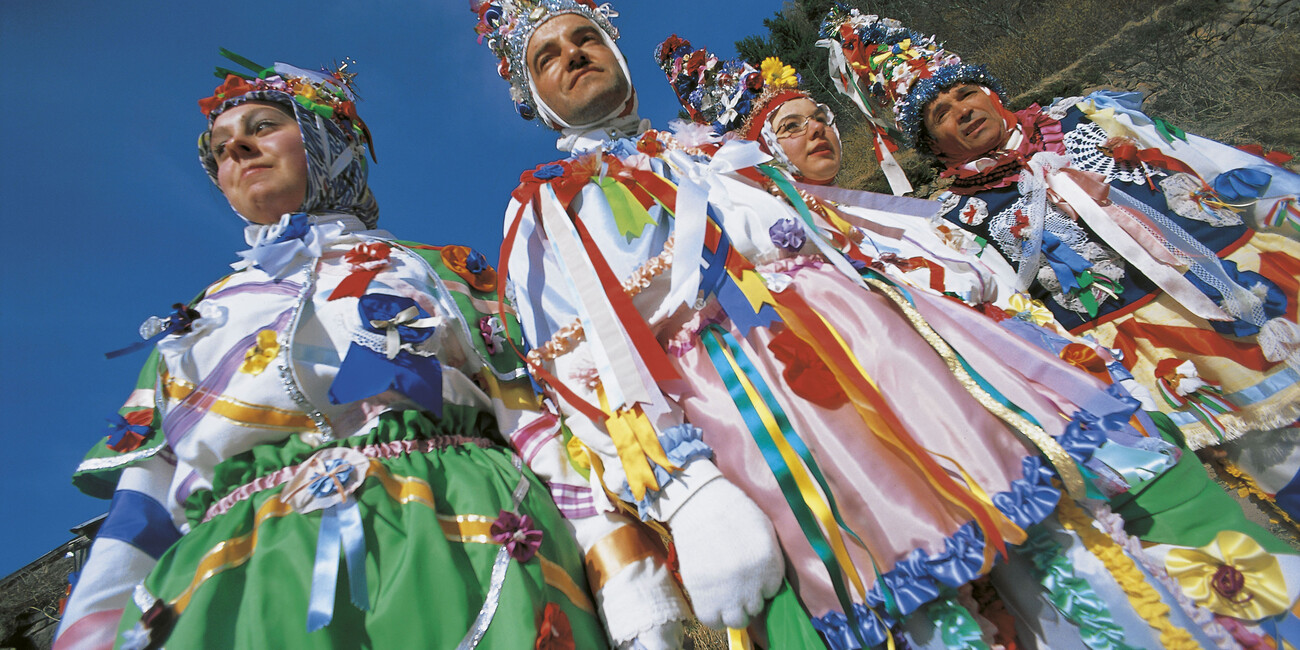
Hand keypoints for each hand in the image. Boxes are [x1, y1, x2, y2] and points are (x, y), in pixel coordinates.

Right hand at [668, 478, 783, 628]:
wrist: (698, 504)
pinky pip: (712, 620)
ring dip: (732, 610)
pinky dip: (713, 616)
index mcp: (770, 565)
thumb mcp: (763, 531)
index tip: (749, 574)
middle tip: (735, 584)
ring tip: (723, 595)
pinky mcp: (703, 595)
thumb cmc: (732, 511)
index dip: (760, 584)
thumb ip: (768, 560)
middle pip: (755, 608)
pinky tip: (711, 601)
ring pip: (737, 620)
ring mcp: (727, 591)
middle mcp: (752, 583)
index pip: (772, 591)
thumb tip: (765, 584)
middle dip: (747, 598)